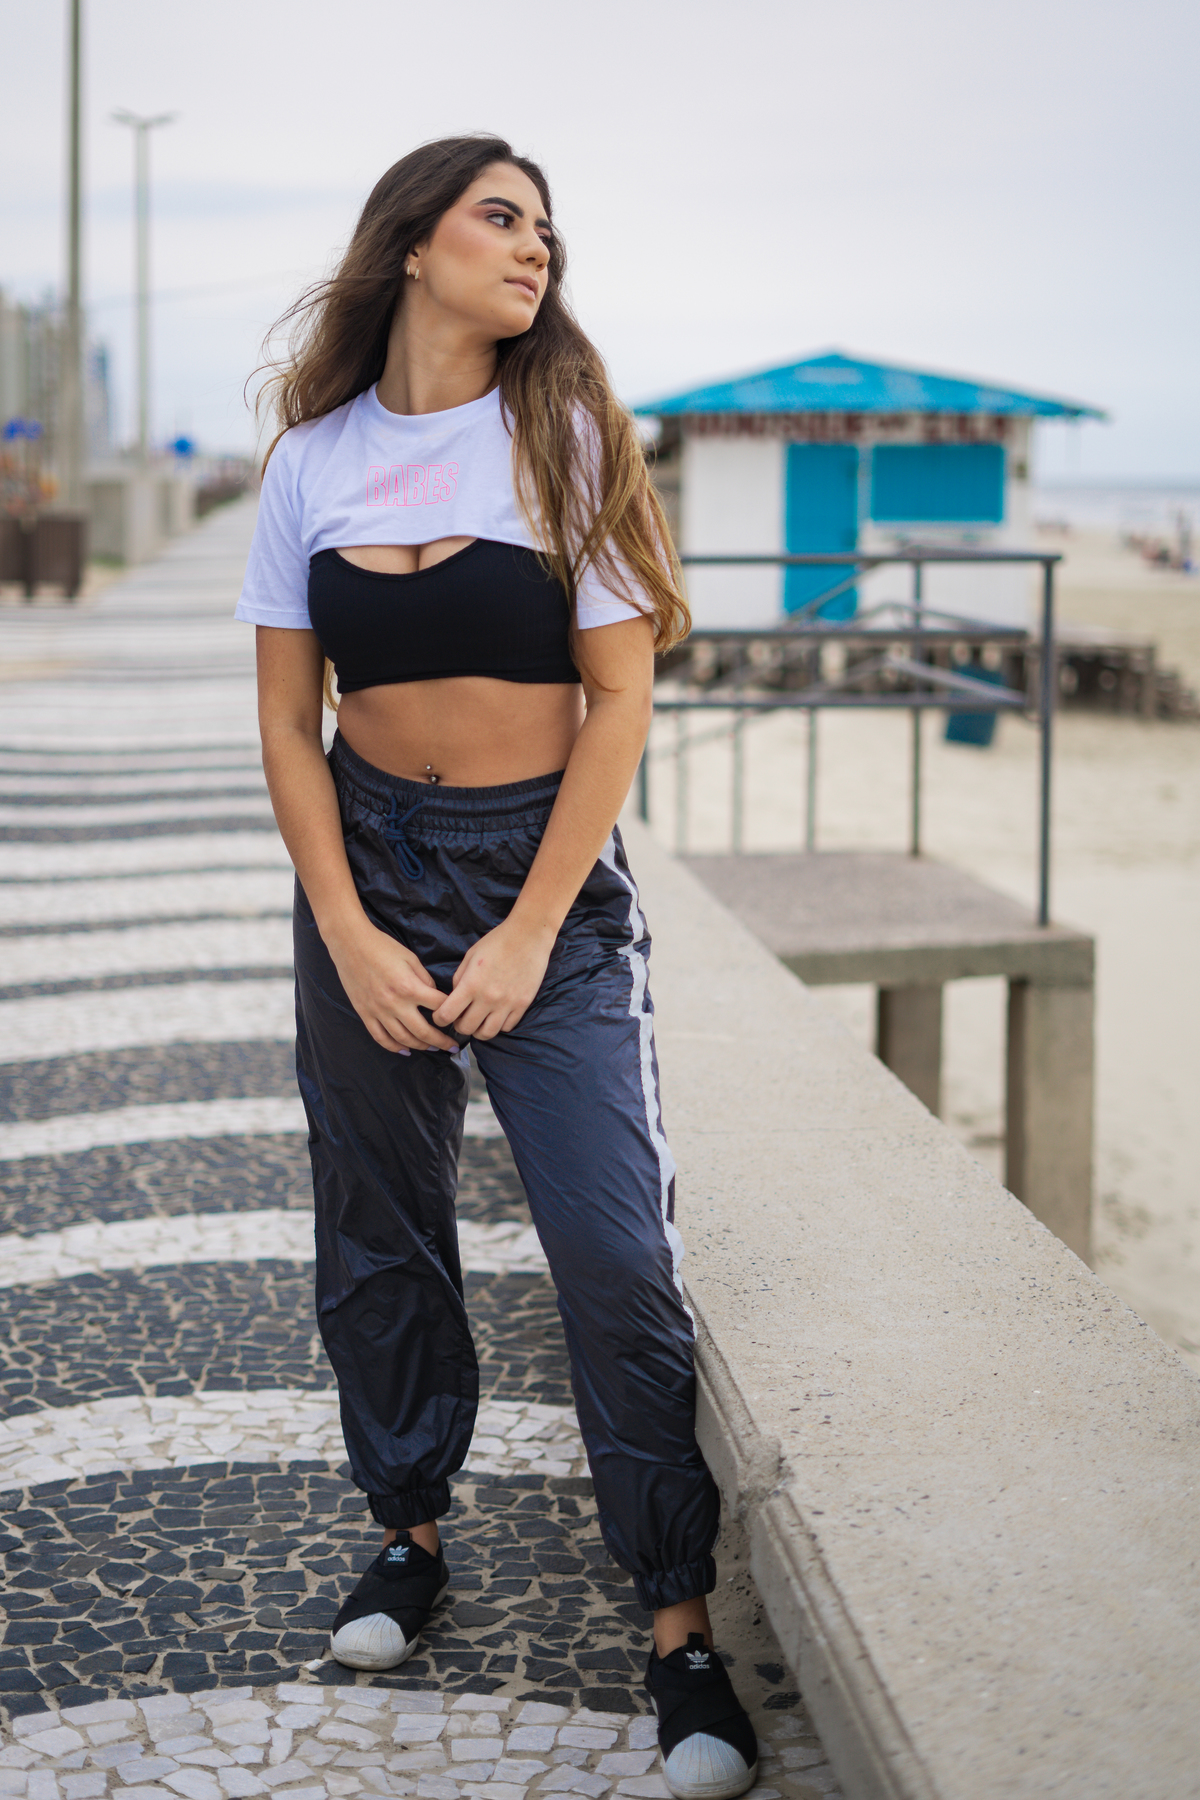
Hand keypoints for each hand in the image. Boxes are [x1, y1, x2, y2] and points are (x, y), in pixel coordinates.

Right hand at [327, 918, 458, 1054]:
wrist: (351, 945)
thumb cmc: (383, 947)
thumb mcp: (411, 958)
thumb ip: (425, 979)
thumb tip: (434, 995)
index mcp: (409, 987)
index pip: (438, 1007)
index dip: (451, 1013)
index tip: (457, 1017)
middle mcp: (395, 1004)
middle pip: (423, 1031)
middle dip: (440, 1042)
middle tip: (451, 1048)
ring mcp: (378, 1011)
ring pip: (403, 1038)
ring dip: (420, 1046)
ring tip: (432, 1049)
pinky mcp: (365, 1014)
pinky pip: (380, 1037)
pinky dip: (394, 1047)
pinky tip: (405, 1050)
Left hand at [433, 915, 555, 1040]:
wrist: (528, 935)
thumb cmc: (497, 942)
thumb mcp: (470, 957)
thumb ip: (459, 979)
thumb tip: (455, 998)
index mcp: (471, 984)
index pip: (446, 1015)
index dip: (439, 1019)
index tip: (440, 1016)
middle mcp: (488, 998)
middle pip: (466, 1028)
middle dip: (458, 1025)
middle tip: (460, 1017)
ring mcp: (507, 1004)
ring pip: (487, 1033)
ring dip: (478, 1030)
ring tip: (478, 1020)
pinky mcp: (522, 1004)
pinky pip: (507, 1027)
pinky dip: (498, 1025)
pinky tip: (496, 1015)